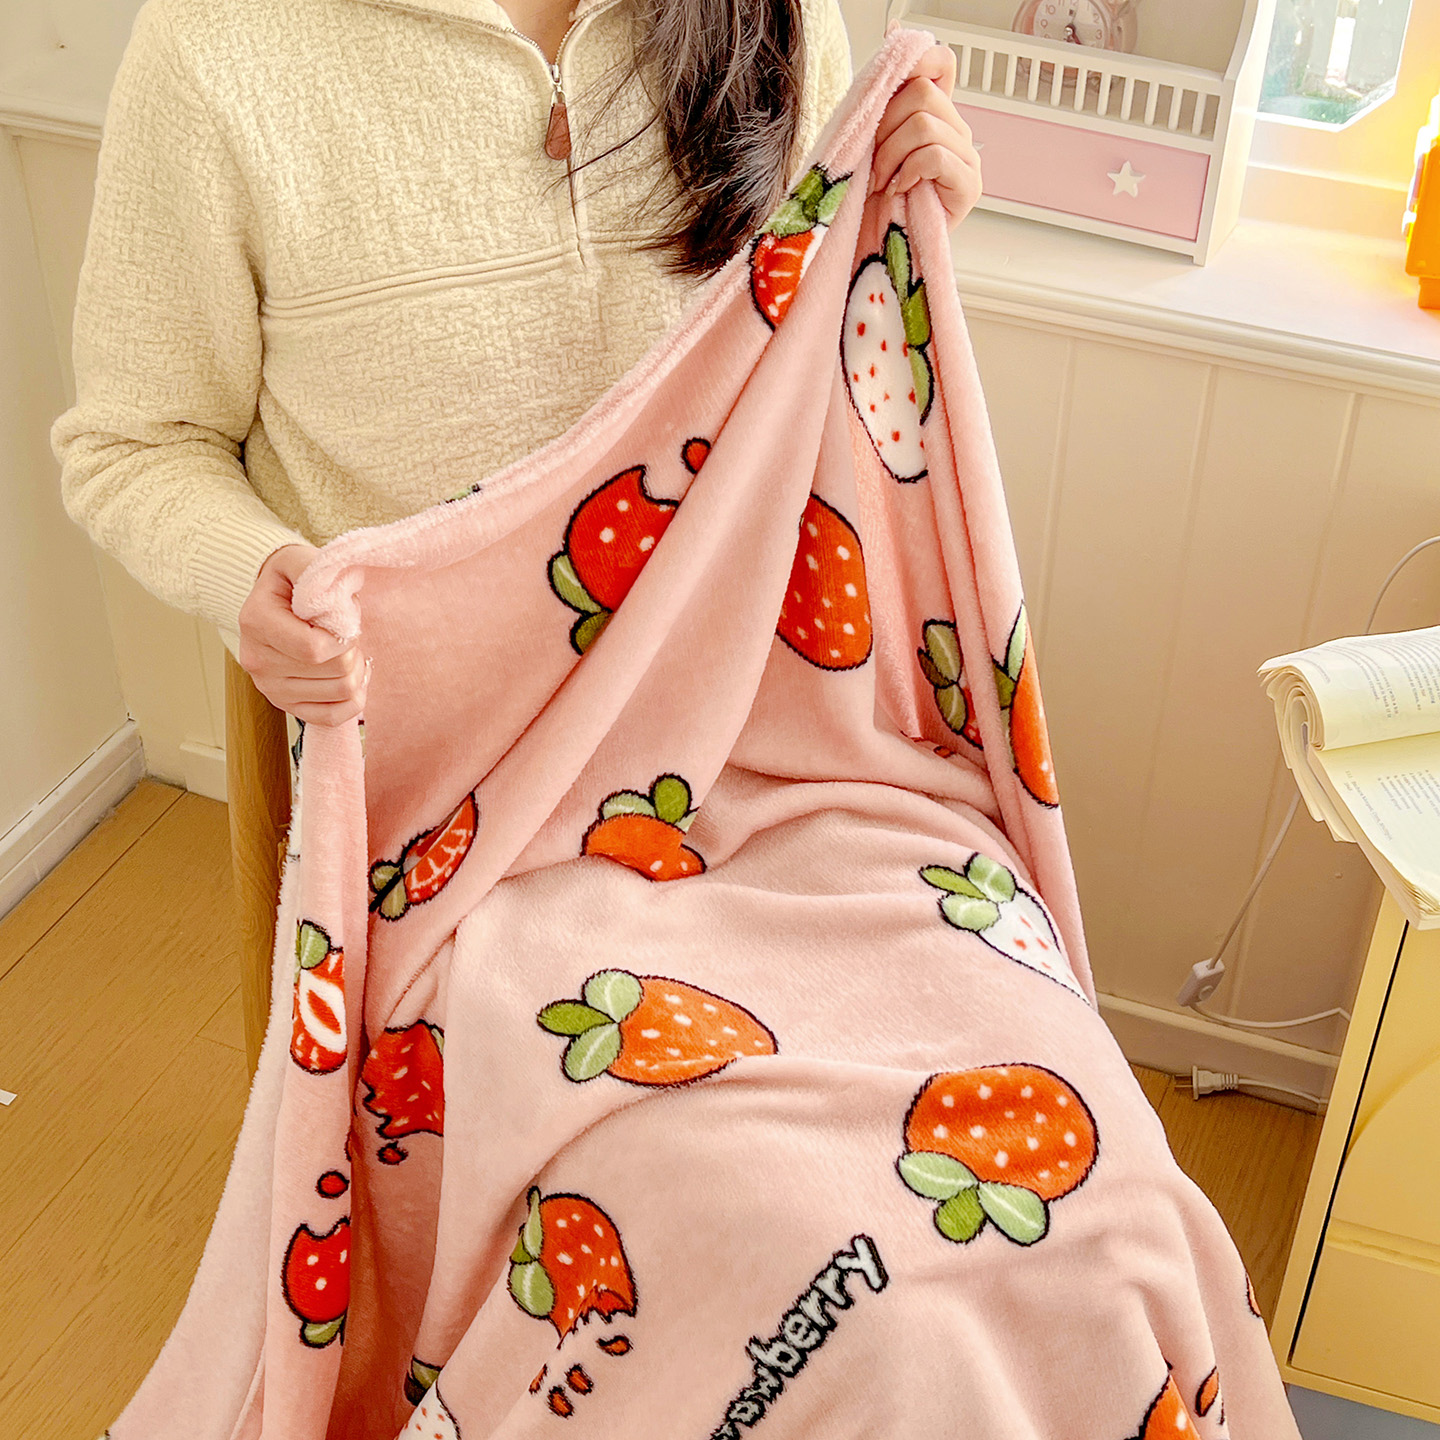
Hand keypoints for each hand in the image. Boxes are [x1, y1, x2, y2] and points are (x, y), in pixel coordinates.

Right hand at [238, 544, 367, 724]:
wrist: (274, 599)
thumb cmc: (292, 581)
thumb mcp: (299, 560)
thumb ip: (316, 568)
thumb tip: (339, 594)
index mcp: (256, 623)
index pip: (315, 649)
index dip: (345, 636)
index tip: (346, 618)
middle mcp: (257, 661)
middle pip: (333, 671)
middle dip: (353, 649)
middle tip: (346, 631)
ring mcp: (269, 688)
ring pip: (340, 692)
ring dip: (355, 669)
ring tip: (344, 649)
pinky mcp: (285, 705)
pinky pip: (333, 717)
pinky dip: (353, 698)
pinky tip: (350, 674)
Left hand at [868, 44, 981, 231]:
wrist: (877, 249)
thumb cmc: (874, 198)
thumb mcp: (872, 138)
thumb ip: (886, 91)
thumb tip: (895, 28)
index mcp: (937, 113)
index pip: (941, 62)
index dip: (917, 65)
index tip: (888, 97)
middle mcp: (957, 130)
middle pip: (923, 93)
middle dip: (886, 127)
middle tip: (874, 161)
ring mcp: (967, 157)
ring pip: (925, 123)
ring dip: (891, 154)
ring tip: (882, 181)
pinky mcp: (969, 186)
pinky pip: (935, 154)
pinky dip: (908, 171)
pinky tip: (899, 190)